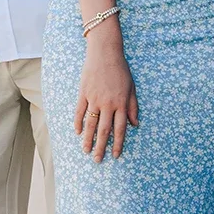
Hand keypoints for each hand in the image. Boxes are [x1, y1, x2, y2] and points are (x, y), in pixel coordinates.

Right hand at [75, 37, 138, 161]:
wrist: (105, 53)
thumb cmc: (121, 70)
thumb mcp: (132, 88)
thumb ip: (133, 107)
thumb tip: (135, 125)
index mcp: (121, 104)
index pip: (120, 129)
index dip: (118, 144)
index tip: (116, 156)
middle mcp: (108, 104)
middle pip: (104, 131)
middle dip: (101, 147)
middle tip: (98, 161)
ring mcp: (94, 99)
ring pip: (90, 124)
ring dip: (88, 139)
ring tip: (86, 151)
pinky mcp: (84, 93)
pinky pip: (80, 111)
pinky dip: (79, 122)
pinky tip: (78, 132)